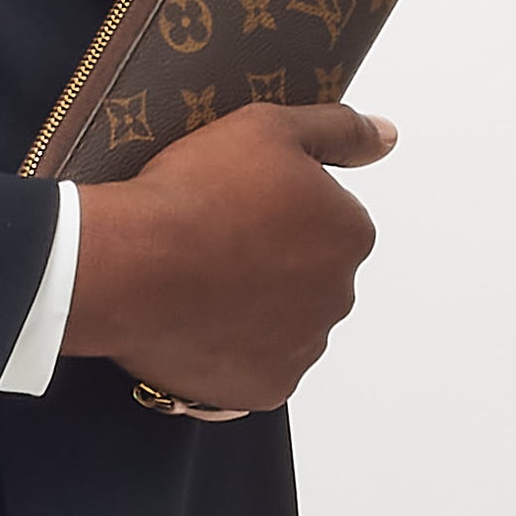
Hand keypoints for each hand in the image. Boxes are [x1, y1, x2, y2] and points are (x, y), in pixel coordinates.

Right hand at [60, 101, 396, 409]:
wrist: (129, 264)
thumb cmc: (192, 194)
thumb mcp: (267, 128)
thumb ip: (339, 130)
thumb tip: (386, 136)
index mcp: (350, 233)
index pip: (327, 220)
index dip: (278, 208)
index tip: (237, 203)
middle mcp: (340, 294)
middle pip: (309, 275)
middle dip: (271, 263)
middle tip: (213, 242)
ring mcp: (303, 347)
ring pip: (283, 324)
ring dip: (253, 309)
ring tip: (197, 284)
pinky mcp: (266, 387)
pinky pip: (254, 368)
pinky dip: (231, 352)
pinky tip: (195, 322)